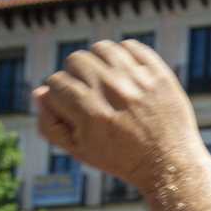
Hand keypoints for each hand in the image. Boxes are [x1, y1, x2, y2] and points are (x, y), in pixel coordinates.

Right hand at [33, 39, 207, 191]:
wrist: (170, 163)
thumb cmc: (120, 158)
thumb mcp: (80, 151)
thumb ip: (50, 125)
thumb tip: (39, 92)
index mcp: (92, 114)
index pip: (56, 83)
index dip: (60, 96)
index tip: (73, 109)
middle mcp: (114, 93)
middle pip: (76, 60)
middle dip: (77, 77)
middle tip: (91, 95)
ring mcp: (139, 81)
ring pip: (101, 48)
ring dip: (99, 62)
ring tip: (107, 82)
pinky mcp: (159, 74)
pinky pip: (131, 46)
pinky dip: (124, 56)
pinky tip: (125, 75)